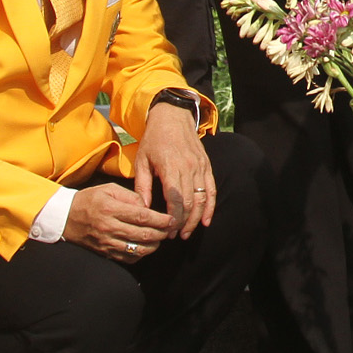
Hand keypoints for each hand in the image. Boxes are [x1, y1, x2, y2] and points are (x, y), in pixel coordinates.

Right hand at [63, 182, 171, 263]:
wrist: (66, 218)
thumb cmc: (89, 199)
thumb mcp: (108, 189)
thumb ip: (130, 196)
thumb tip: (147, 206)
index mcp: (111, 209)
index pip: (142, 217)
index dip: (160, 220)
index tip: (171, 219)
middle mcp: (109, 228)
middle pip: (143, 235)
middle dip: (161, 233)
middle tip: (170, 230)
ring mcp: (107, 243)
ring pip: (138, 249)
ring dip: (153, 245)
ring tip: (160, 238)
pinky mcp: (105, 252)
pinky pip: (128, 258)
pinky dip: (141, 254)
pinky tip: (145, 247)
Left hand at [133, 103, 214, 238]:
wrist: (173, 116)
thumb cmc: (154, 139)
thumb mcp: (142, 160)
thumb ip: (142, 186)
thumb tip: (143, 208)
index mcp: (170, 166)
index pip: (176, 198)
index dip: (173, 218)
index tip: (167, 230)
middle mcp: (188, 168)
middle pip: (190, 202)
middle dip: (183, 223)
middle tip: (175, 236)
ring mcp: (200, 167)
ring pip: (202, 199)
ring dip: (196, 219)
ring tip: (187, 232)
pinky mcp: (206, 166)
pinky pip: (211, 190)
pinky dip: (210, 207)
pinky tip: (205, 221)